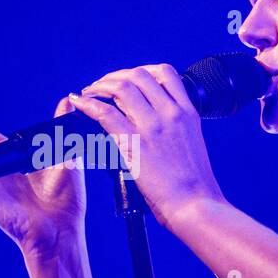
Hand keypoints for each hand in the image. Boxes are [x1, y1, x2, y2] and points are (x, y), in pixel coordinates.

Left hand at [68, 63, 224, 230]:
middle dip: (116, 76)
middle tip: (102, 86)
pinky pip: (105, 113)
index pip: (166, 73)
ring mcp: (153, 126)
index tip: (128, 79)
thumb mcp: (191, 144)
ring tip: (89, 92)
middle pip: (139, 75)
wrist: (197, 205)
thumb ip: (174, 129)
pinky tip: (79, 102)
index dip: (142, 71)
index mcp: (188, 113)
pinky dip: (88, 104)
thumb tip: (153, 126)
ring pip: (121, 88)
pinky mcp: (135, 143)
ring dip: (100, 86)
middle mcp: (171, 113)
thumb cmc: (195, 185)